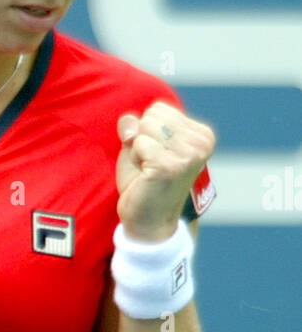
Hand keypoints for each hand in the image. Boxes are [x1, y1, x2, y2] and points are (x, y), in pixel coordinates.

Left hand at [116, 101, 215, 241]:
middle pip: (152, 115)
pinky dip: (135, 159)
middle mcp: (202, 143)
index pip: (159, 109)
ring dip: (138, 150)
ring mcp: (189, 155)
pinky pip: (138, 143)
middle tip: (150, 165)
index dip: (148, 132)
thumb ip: (135, 125)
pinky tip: (146, 176)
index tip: (156, 156)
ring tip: (149, 170)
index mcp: (203, 135)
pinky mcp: (171, 166)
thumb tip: (129, 126)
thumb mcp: (140, 145)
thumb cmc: (145, 182)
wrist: (149, 222)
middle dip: (142, 139)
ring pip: (145, 127)